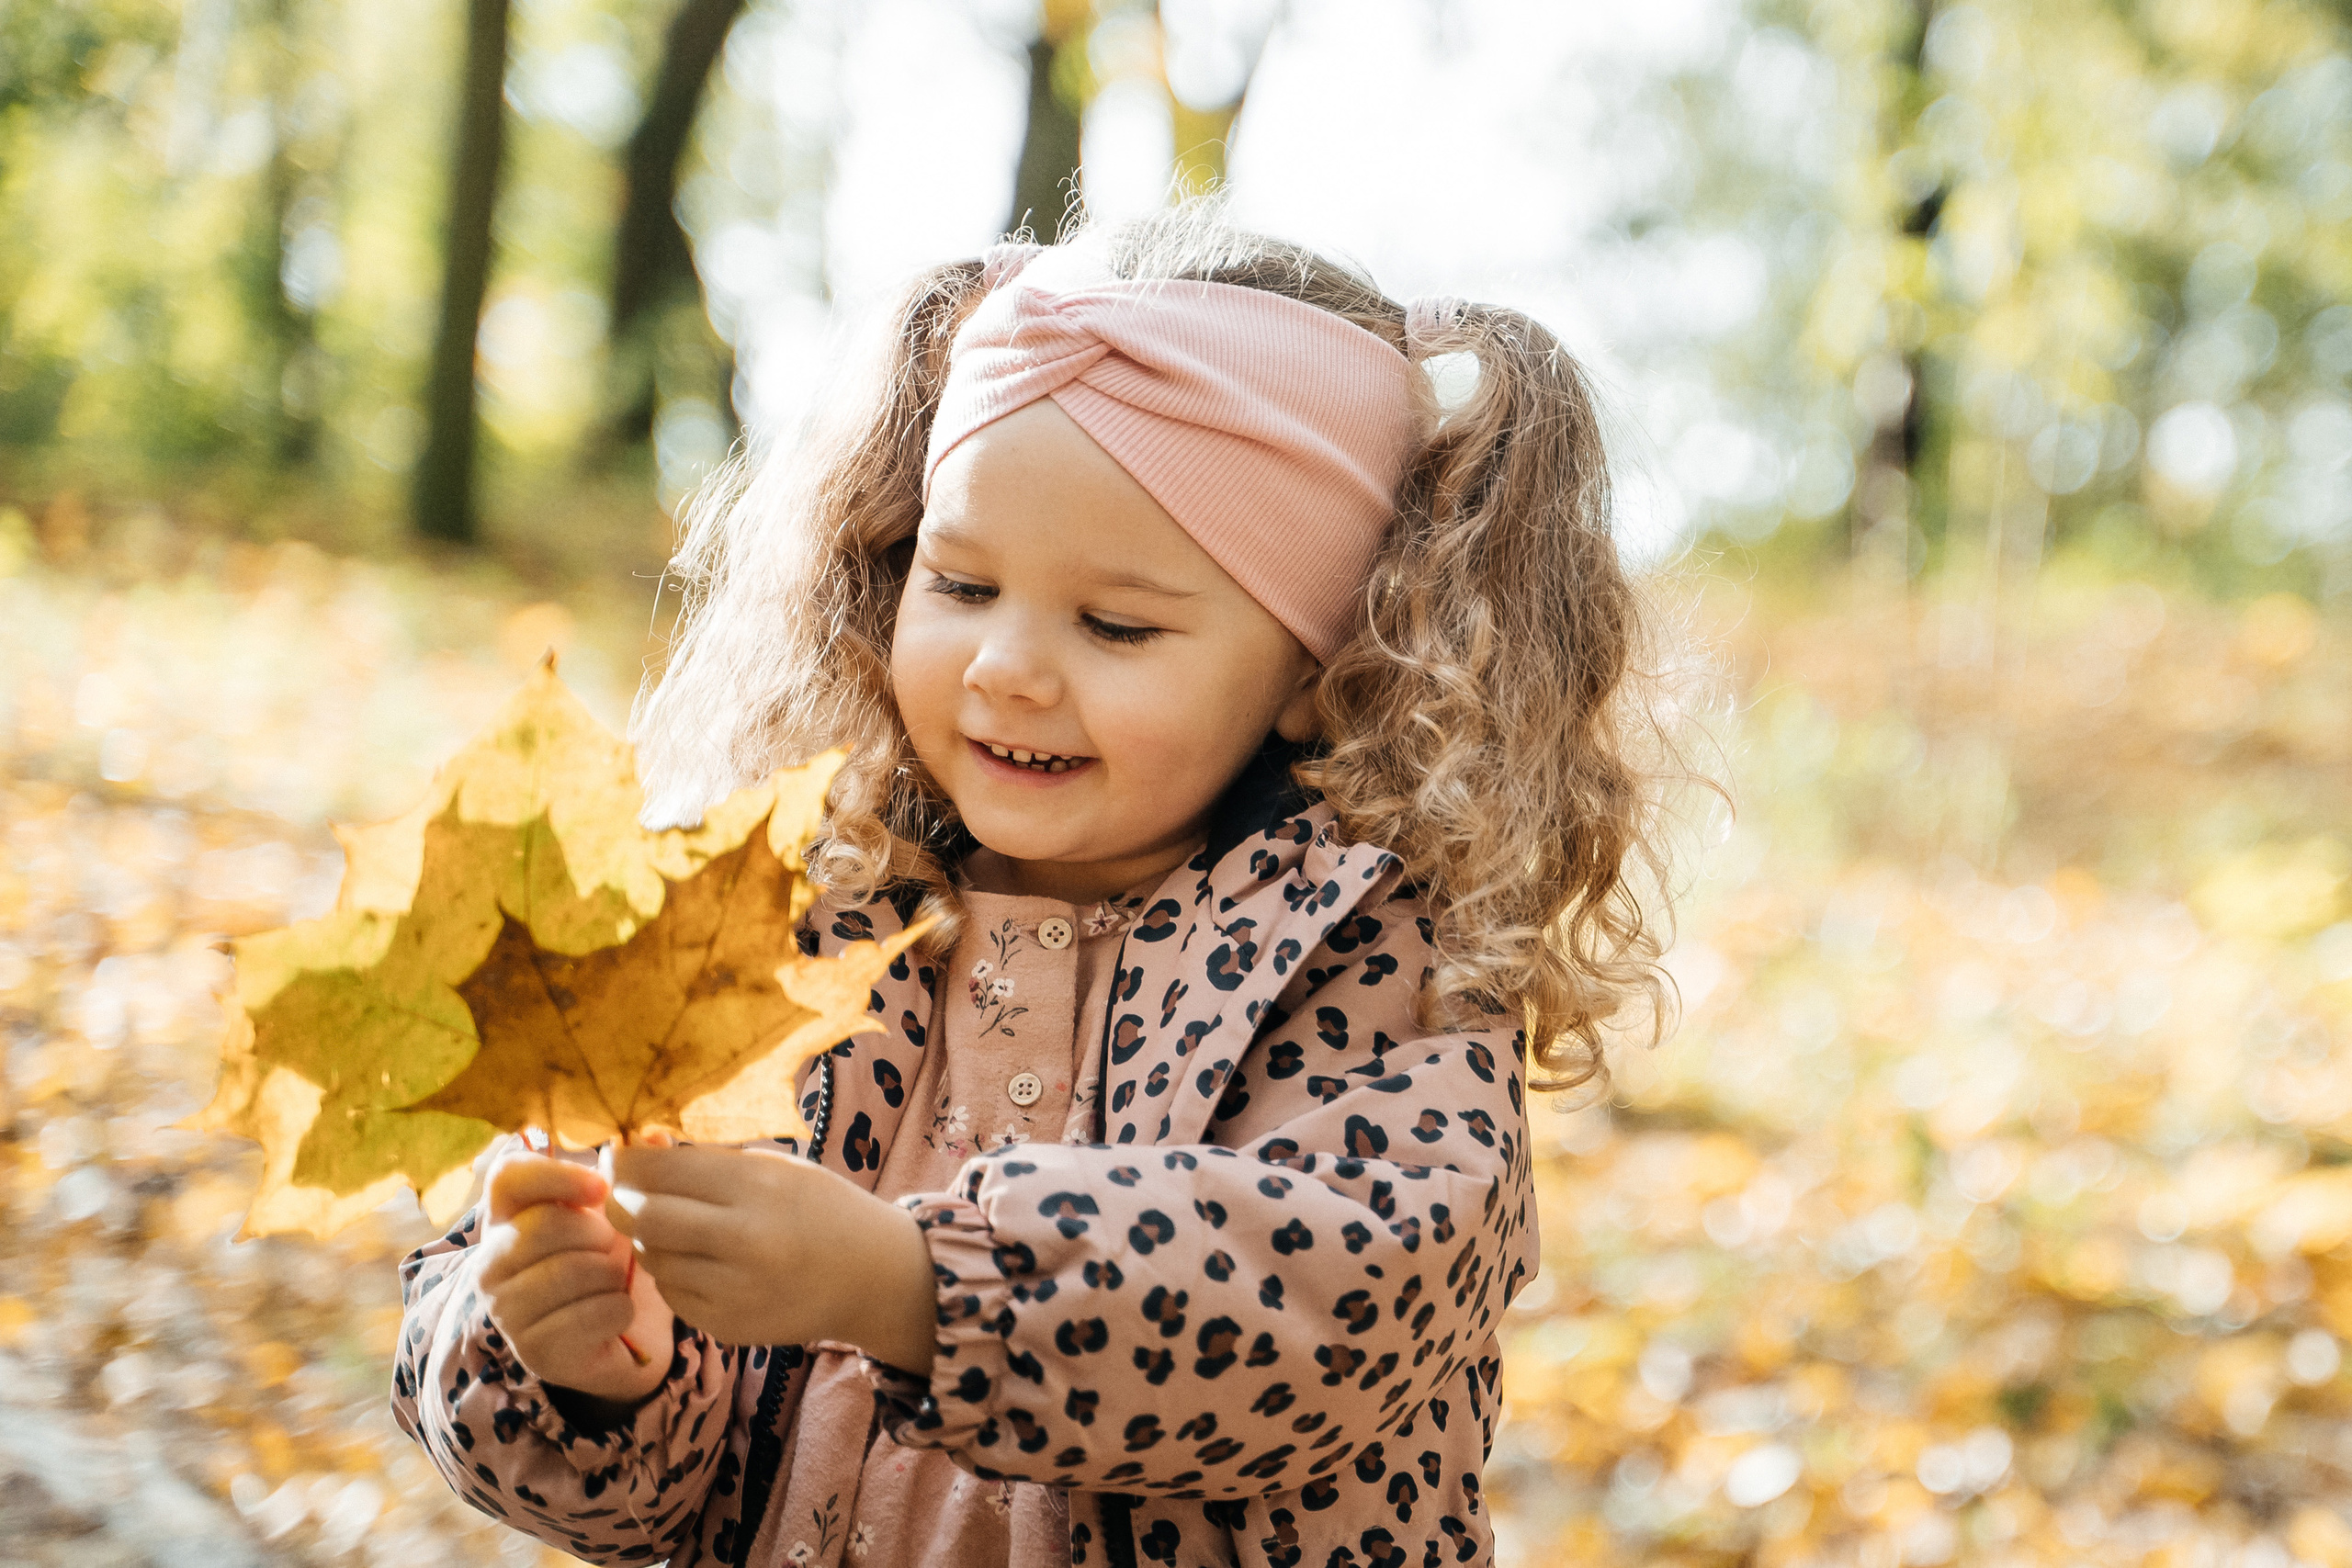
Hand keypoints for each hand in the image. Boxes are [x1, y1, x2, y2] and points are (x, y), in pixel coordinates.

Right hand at [477, 1151, 674, 1404]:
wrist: (615, 1336)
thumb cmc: (607, 1261)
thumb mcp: (616, 1212)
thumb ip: (634, 1171)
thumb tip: (656, 1136)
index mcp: (505, 1216)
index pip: (508, 1176)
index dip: (556, 1175)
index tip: (601, 1187)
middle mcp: (489, 1262)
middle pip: (546, 1225)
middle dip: (598, 1234)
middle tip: (610, 1249)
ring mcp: (505, 1310)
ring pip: (571, 1271)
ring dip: (612, 1274)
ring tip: (612, 1280)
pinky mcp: (533, 1350)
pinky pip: (594, 1313)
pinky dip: (620, 1309)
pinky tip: (615, 1311)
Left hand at [608, 1142, 936, 1374]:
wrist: (873, 1277)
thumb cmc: (822, 1208)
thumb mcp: (775, 1168)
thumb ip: (707, 1160)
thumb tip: (637, 1148)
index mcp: (758, 1186)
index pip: (660, 1169)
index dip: (627, 1159)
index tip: (619, 1154)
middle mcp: (744, 1239)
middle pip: (642, 1216)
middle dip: (621, 1200)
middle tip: (621, 1192)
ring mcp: (734, 1290)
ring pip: (651, 1257)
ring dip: (648, 1237)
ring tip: (673, 1224)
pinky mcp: (727, 1325)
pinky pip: (672, 1293)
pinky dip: (673, 1273)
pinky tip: (700, 1260)